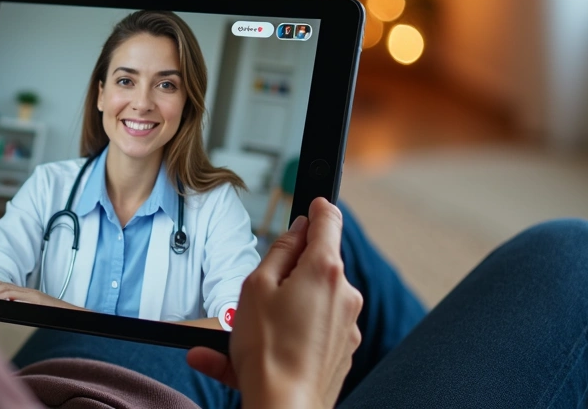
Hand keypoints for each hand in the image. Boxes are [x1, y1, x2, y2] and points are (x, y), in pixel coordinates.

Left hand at [0, 279, 82, 309]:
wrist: (75, 315)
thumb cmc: (54, 316)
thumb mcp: (35, 312)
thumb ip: (22, 309)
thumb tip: (8, 309)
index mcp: (26, 295)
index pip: (4, 288)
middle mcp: (29, 293)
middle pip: (4, 287)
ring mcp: (34, 296)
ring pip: (10, 290)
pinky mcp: (39, 301)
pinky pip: (22, 297)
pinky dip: (10, 296)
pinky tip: (1, 297)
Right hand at [186, 198, 363, 408]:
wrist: (285, 408)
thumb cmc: (267, 351)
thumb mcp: (255, 287)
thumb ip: (278, 251)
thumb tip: (296, 231)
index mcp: (324, 271)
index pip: (329, 221)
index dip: (318, 207)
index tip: (315, 201)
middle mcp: (344, 295)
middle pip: (317, 265)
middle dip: (289, 270)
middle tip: (258, 289)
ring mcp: (346, 326)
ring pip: (310, 301)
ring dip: (281, 309)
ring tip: (243, 334)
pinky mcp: (341, 351)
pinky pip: (309, 332)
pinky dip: (284, 336)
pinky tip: (250, 355)